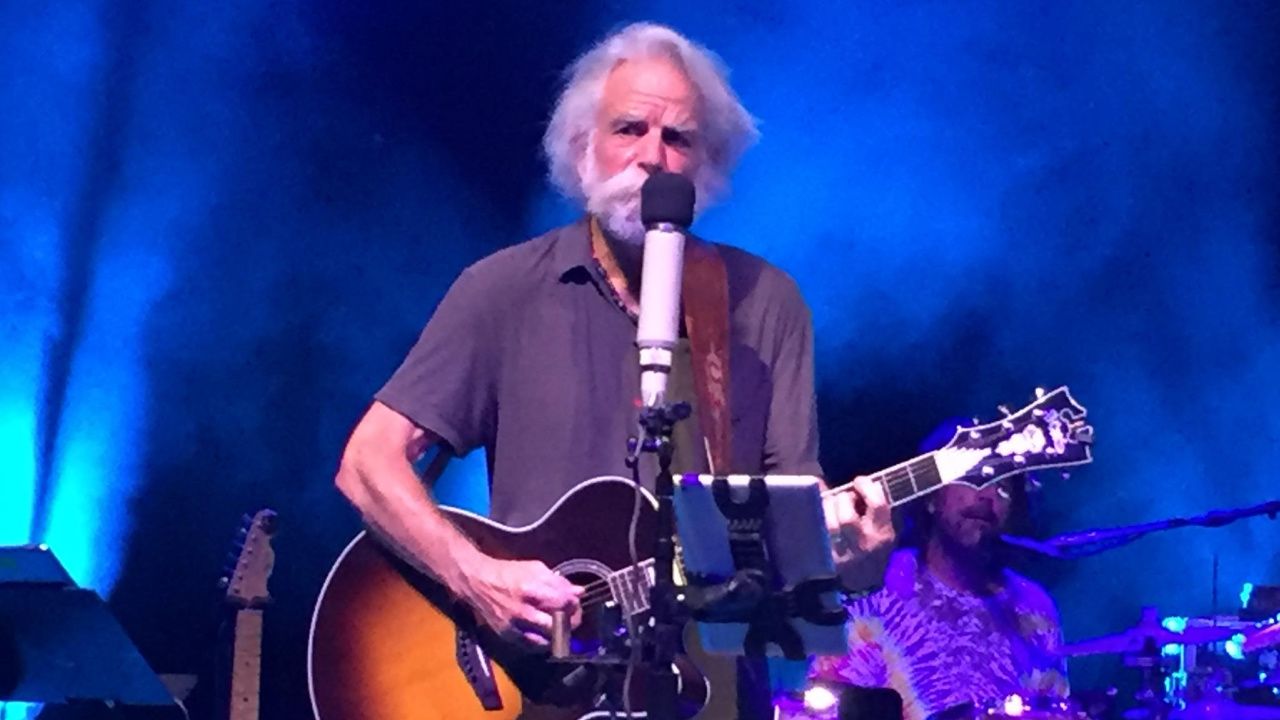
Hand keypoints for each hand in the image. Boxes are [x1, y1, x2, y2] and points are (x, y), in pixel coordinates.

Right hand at [459, 556, 582, 647]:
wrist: (478, 583)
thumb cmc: (508, 573)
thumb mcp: (534, 569)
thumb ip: (558, 582)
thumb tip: (579, 592)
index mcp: (529, 589)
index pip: (562, 603)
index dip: (574, 603)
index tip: (575, 600)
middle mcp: (522, 611)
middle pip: (558, 624)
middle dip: (570, 621)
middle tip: (572, 615)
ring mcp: (514, 626)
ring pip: (548, 639)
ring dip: (559, 633)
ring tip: (561, 624)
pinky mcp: (508, 636)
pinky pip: (533, 646)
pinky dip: (544, 641)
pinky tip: (546, 633)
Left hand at [823, 475, 894, 592]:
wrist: (864, 582)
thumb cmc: (876, 549)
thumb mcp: (887, 530)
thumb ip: (877, 508)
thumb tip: (858, 484)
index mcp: (883, 534)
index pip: (877, 504)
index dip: (866, 486)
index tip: (859, 481)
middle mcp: (863, 544)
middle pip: (846, 516)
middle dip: (842, 499)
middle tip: (843, 497)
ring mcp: (843, 553)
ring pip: (829, 524)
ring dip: (827, 506)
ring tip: (831, 503)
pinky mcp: (827, 558)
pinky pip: (818, 531)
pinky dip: (816, 517)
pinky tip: (818, 511)